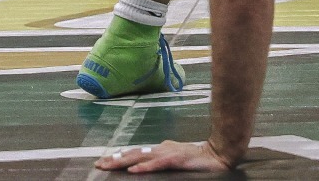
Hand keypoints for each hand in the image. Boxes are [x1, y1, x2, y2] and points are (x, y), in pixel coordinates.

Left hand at [96, 140, 241, 173]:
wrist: (219, 154)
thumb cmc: (198, 160)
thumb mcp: (176, 160)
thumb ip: (162, 160)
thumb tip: (145, 164)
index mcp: (161, 149)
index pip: (136, 152)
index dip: (119, 156)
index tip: (104, 161)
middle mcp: (162, 148)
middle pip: (134, 153)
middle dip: (115, 159)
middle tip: (100, 164)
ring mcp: (169, 153)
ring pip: (141, 156)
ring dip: (124, 161)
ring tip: (110, 165)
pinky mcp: (176, 159)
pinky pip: (157, 164)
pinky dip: (144, 167)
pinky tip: (134, 170)